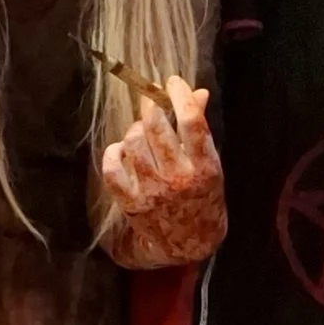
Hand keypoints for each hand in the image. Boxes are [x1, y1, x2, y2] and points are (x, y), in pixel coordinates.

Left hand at [100, 80, 225, 266]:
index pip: (192, 121)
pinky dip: (113, 153)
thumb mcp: (211, 164)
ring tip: (142, 133)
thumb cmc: (203, 196)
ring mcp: (153, 192)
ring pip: (133, 143)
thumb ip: (201, 129)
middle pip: (157, 127)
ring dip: (135, 130)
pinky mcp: (132, 203)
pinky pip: (112, 168)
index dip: (180, 94)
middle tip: (153, 107)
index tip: (172, 82)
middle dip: (152, 108)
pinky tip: (122, 151)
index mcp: (205, 167)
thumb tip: (199, 92)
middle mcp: (178, 178)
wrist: (191, 243)